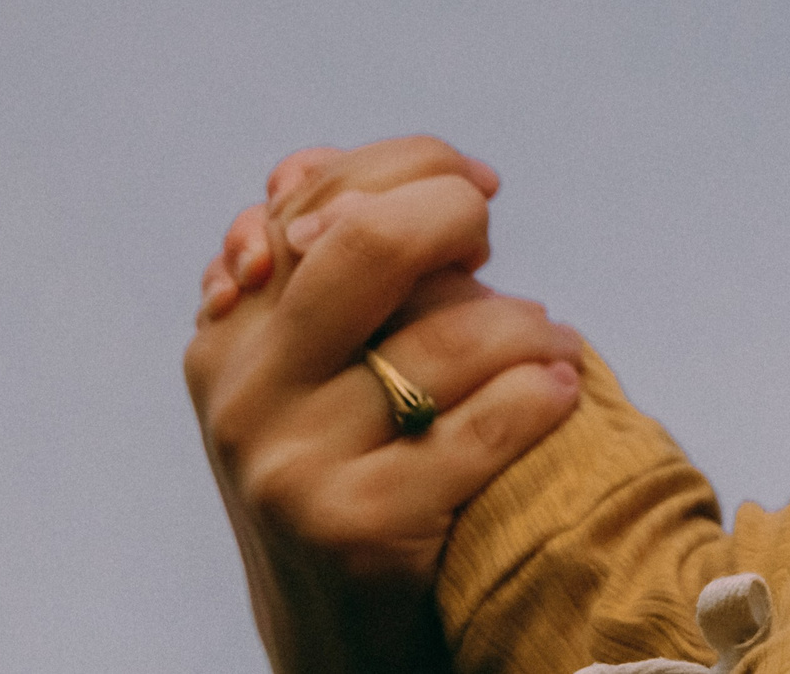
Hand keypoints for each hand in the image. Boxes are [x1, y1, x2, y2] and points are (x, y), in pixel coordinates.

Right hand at [184, 137, 583, 673]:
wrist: (340, 639)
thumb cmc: (353, 469)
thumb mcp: (308, 368)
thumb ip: (315, 264)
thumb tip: (307, 164)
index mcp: (229, 333)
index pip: (324, 194)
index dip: (421, 167)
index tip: (477, 191)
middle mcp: (246, 391)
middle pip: (373, 241)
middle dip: (459, 217)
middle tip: (494, 244)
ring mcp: (292, 464)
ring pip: (451, 337)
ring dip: (533, 328)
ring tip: (553, 345)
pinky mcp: (355, 529)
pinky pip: (484, 427)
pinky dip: (542, 396)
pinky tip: (560, 393)